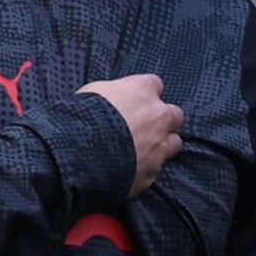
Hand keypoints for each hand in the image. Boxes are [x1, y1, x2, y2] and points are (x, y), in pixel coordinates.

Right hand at [78, 74, 182, 194]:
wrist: (80, 153)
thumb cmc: (82, 117)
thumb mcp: (93, 92)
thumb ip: (113, 94)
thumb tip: (113, 99)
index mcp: (142, 91)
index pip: (154, 84)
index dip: (144, 93)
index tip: (135, 100)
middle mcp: (158, 117)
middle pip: (174, 114)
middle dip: (163, 119)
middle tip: (145, 125)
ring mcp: (159, 146)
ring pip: (174, 143)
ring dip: (162, 144)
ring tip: (142, 150)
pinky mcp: (152, 172)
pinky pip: (154, 169)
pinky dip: (145, 168)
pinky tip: (130, 169)